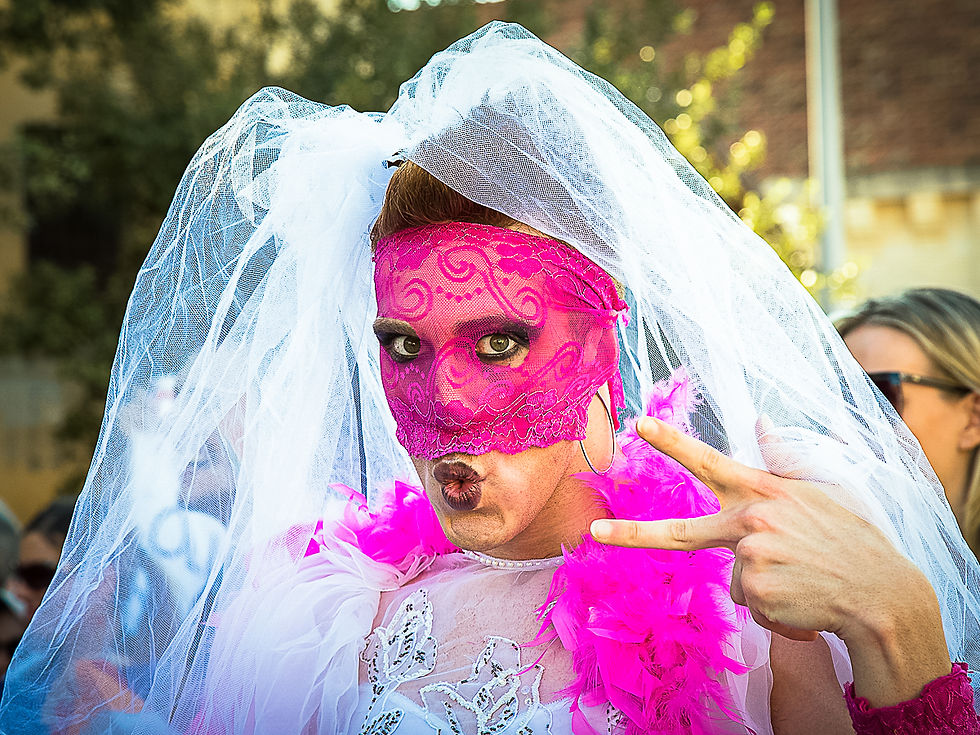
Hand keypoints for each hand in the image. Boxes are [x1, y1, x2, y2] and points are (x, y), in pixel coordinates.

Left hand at [590, 416, 950, 704]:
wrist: (883, 595)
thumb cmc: (855, 538)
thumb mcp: (824, 489)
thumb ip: (784, 459)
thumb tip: (762, 421)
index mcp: (765, 491)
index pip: (710, 461)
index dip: (673, 443)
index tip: (640, 425)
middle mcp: (751, 520)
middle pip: (680, 532)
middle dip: (632, 534)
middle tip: (593, 531)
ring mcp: (751, 557)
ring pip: (733, 575)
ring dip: (761, 581)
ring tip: (801, 575)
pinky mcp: (757, 591)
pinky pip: (750, 600)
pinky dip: (772, 604)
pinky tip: (801, 595)